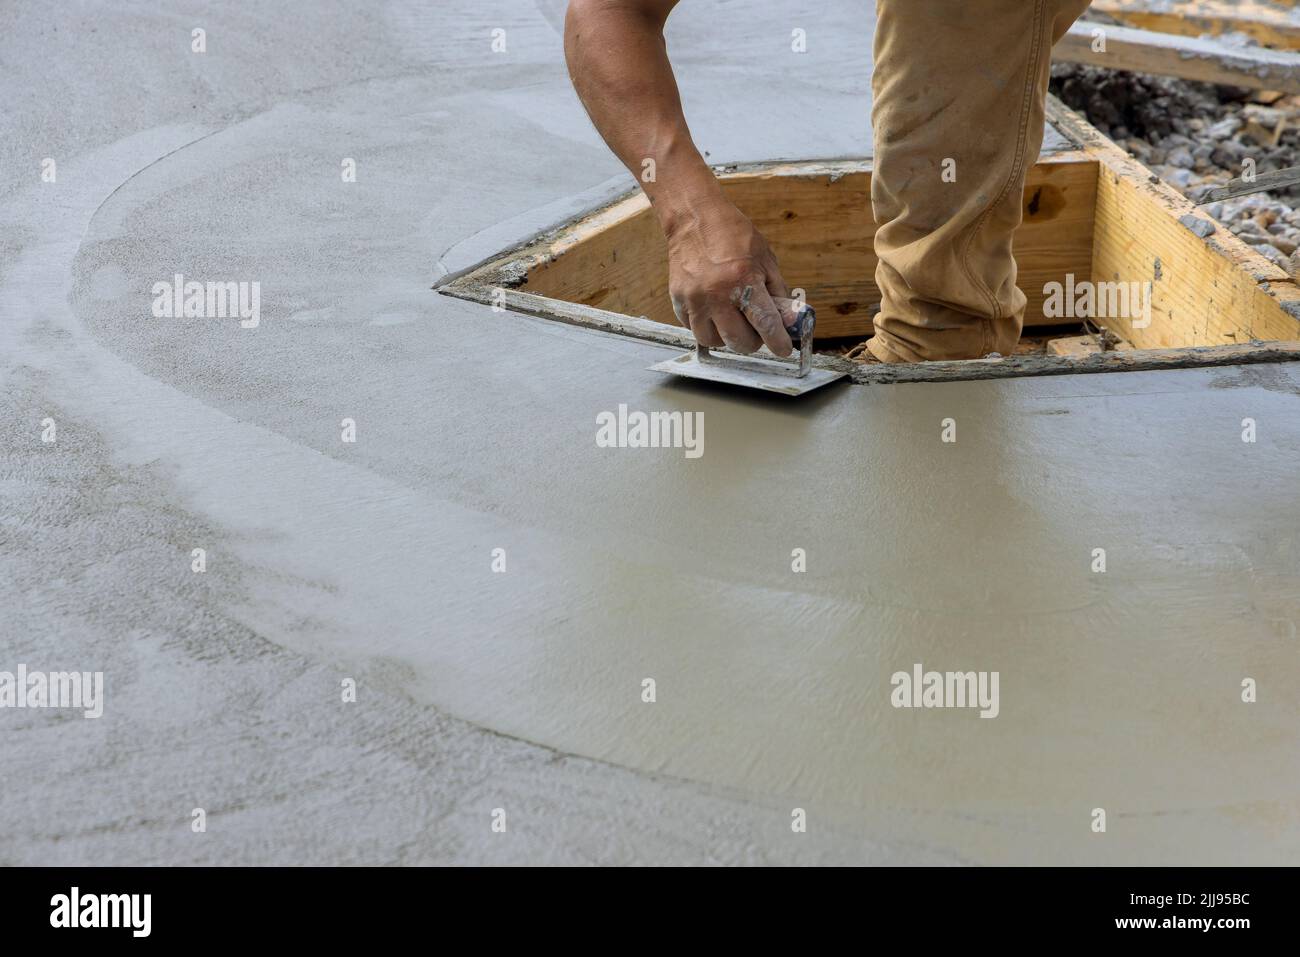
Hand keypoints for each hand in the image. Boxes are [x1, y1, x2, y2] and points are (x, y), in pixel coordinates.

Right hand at [665, 198, 793, 356]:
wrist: (694, 218)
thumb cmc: (733, 235)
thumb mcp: (765, 258)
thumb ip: (776, 292)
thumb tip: (787, 321)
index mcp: (744, 279)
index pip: (765, 324)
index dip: (777, 342)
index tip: (782, 350)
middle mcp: (717, 293)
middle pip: (738, 340)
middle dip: (752, 341)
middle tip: (756, 332)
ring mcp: (695, 298)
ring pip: (713, 340)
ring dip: (727, 338)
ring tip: (733, 324)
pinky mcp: (678, 299)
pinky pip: (693, 328)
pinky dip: (707, 327)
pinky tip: (714, 314)